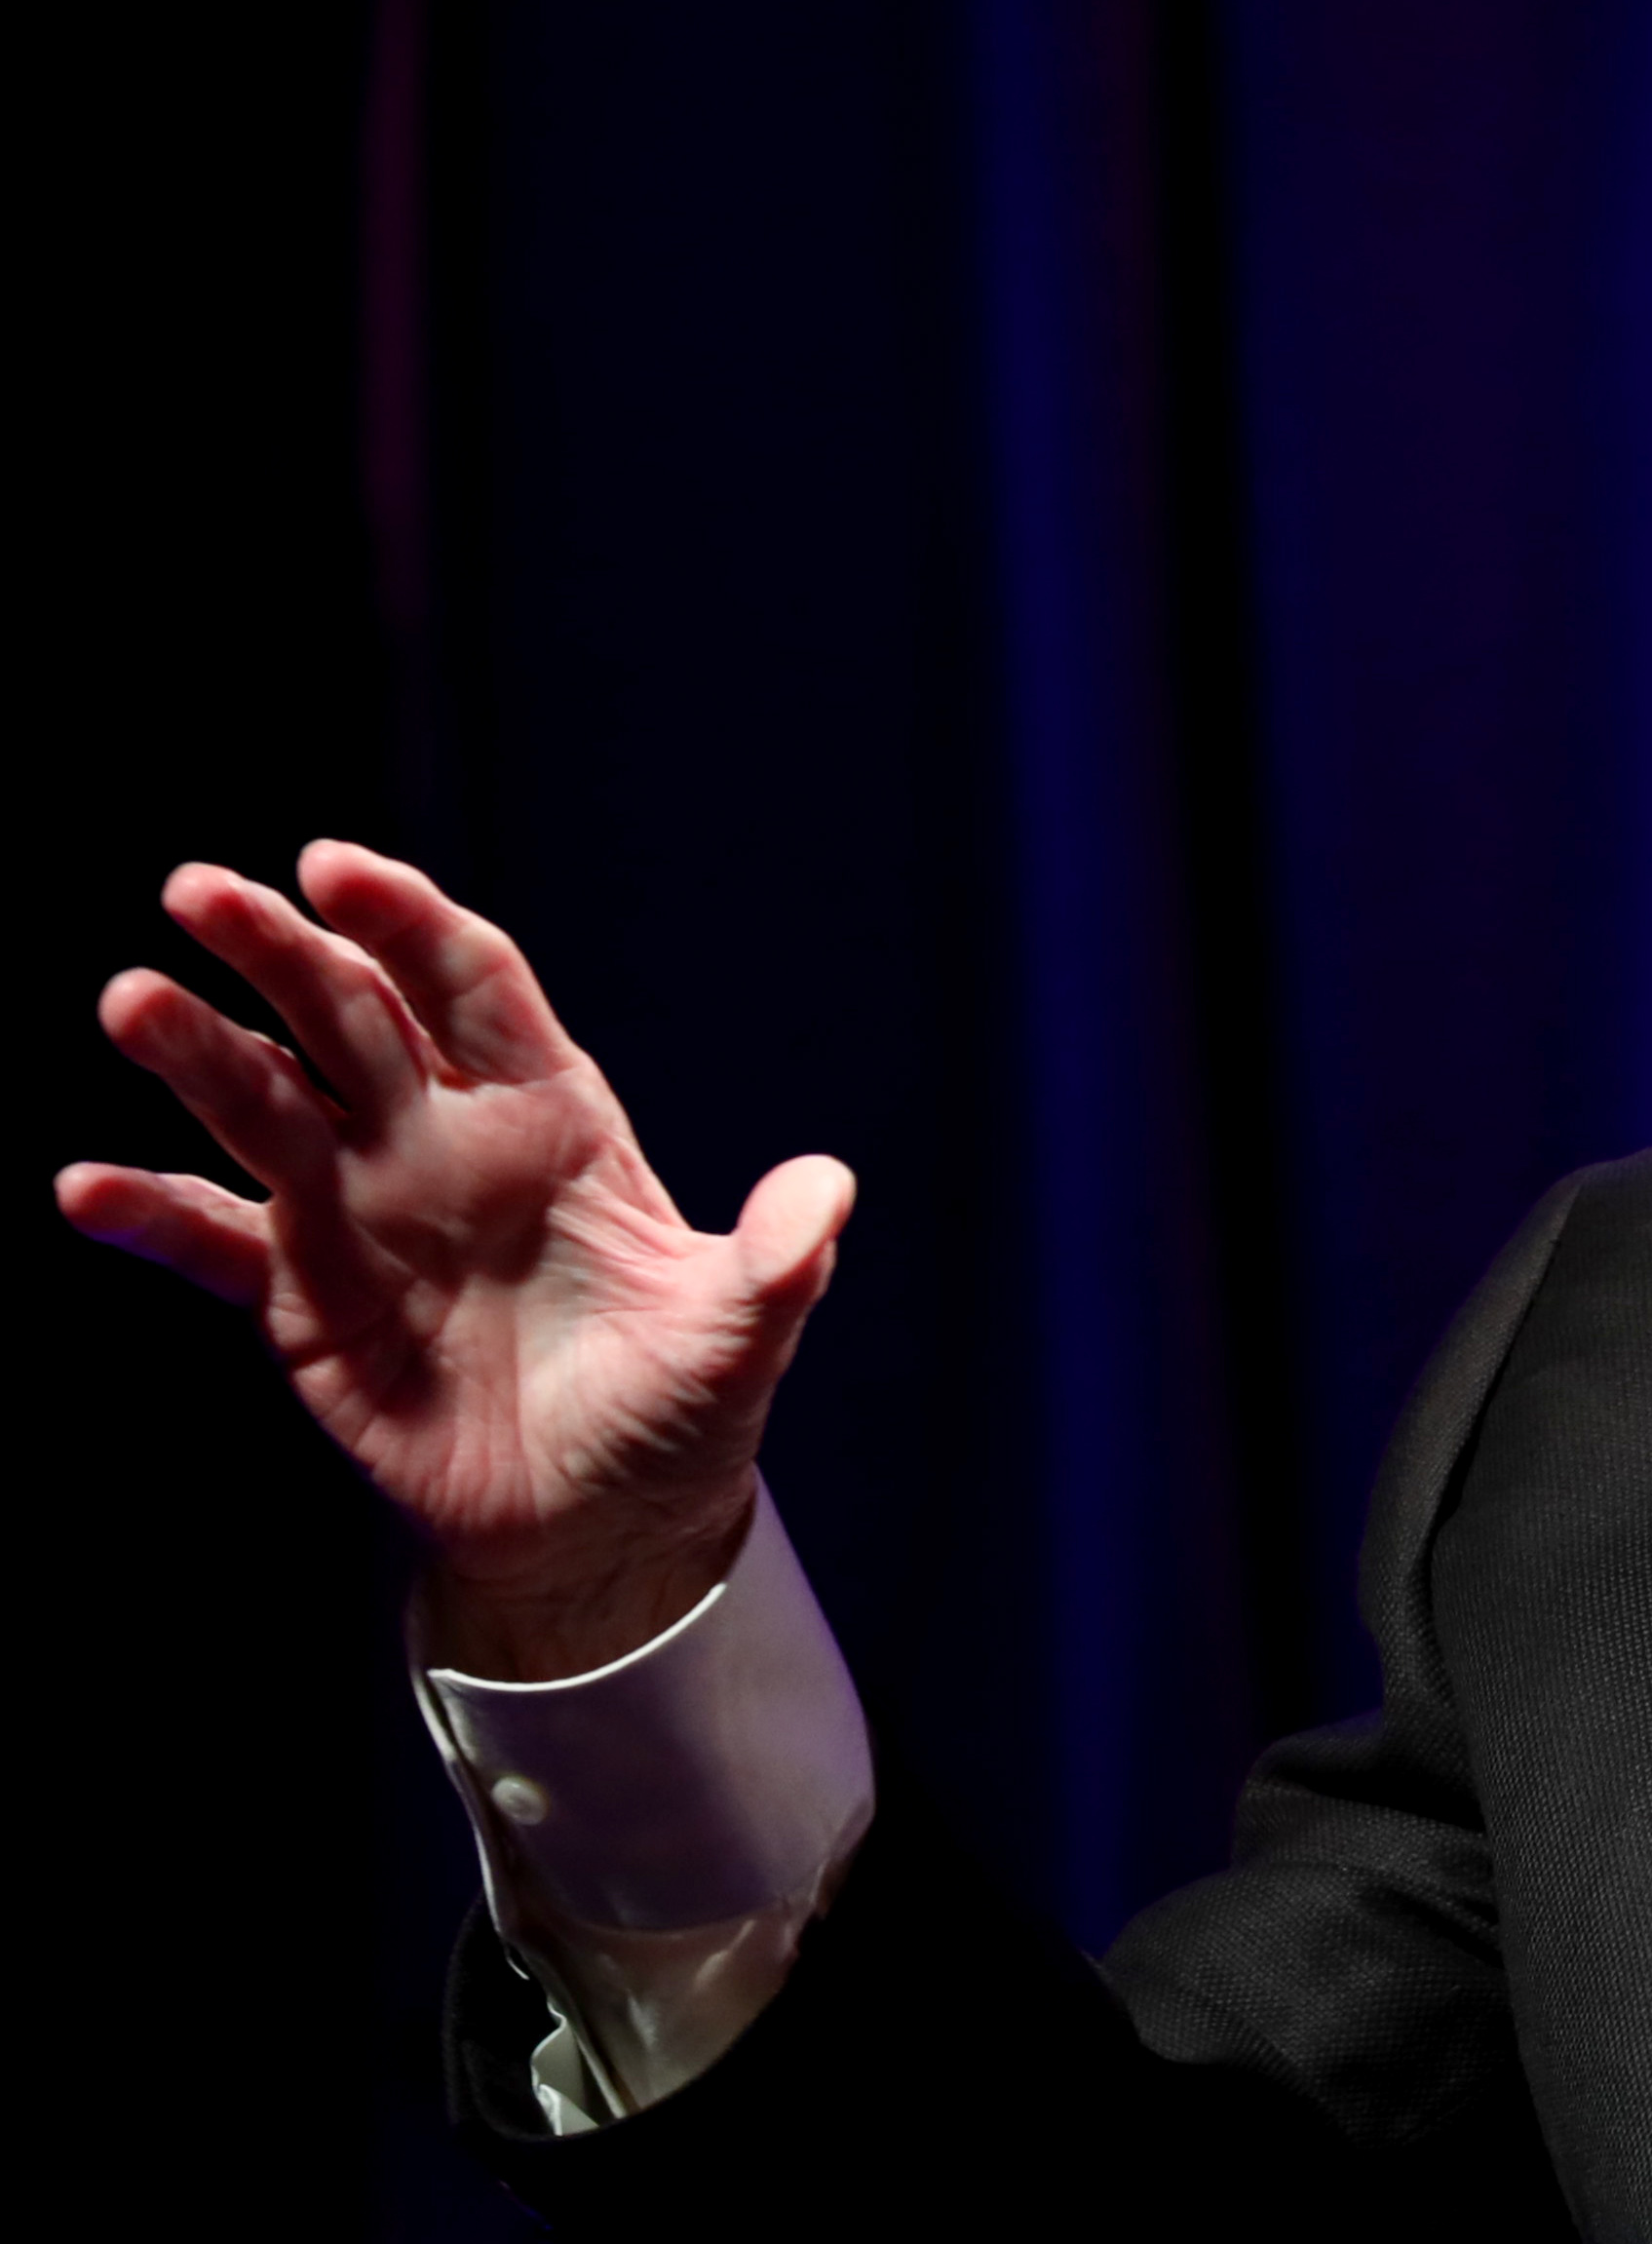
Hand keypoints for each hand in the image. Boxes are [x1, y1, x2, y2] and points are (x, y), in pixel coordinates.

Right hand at [55, 843, 851, 1677]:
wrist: (601, 1521)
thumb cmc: (677, 1409)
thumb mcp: (736, 1335)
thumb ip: (777, 1261)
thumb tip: (830, 1192)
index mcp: (550, 1117)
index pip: (470, 986)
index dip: (407, 921)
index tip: (334, 866)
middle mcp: (442, 1142)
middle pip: (350, 1019)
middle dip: (279, 952)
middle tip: (198, 891)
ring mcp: (362, 1212)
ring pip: (266, 1106)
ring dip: (195, 1054)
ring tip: (129, 1002)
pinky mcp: (303, 1299)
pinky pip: (216, 1244)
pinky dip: (151, 1218)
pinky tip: (85, 1189)